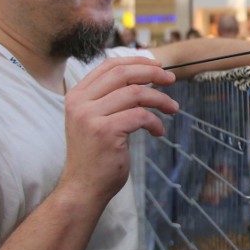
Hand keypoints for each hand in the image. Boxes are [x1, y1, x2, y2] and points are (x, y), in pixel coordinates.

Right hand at [59, 56, 178, 204]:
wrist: (83, 187)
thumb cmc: (96, 153)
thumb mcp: (97, 118)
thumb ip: (111, 97)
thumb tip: (144, 76)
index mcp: (77, 95)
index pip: (108, 65)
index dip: (136, 61)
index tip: (157, 66)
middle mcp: (80, 103)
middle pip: (123, 74)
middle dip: (152, 73)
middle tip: (171, 79)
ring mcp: (90, 117)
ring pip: (136, 93)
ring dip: (160, 99)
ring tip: (173, 109)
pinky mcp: (105, 132)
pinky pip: (141, 116)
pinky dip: (155, 122)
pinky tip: (158, 131)